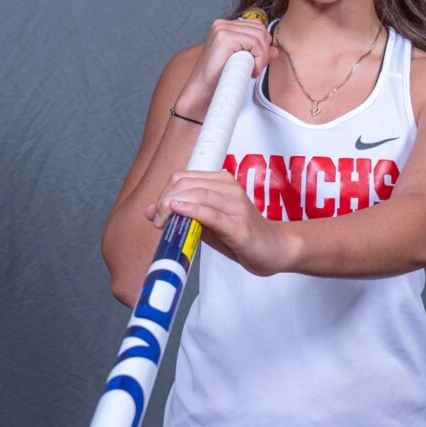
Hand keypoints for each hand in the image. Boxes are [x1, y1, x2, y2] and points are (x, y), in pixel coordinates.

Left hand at [145, 170, 290, 275]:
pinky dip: (192, 211)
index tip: (156, 212)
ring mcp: (236, 205)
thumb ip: (183, 214)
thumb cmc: (240, 235)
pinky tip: (178, 212)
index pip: (182, 177)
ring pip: (197, 194)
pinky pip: (211, 214)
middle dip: (164, 200)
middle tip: (158, 220)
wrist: (274, 249)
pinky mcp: (239, 226)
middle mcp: (229, 188)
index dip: (163, 192)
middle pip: (186, 183)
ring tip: (163, 222)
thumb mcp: (207, 222)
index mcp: (222, 182)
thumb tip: (151, 210)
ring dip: (172, 207)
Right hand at [175, 18, 277, 116]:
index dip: (262, 45)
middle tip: (255, 69)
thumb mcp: (243, 63)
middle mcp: (222, 24)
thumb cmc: (219, 80)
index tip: (256, 64)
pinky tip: (251, 71)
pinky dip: (258, 58)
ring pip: (259, 35)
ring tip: (252, 71)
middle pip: (260, 29)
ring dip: (261, 56)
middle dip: (263, 51)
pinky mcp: (224, 38)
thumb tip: (276, 50)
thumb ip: (259, 54)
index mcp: (225, 27)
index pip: (256, 26)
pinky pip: (254, 43)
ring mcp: (222, 29)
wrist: (202, 93)